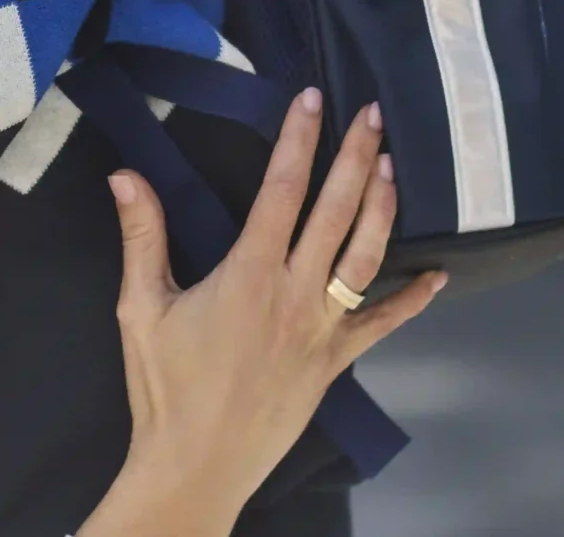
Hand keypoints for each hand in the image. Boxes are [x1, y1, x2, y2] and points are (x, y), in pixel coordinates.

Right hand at [84, 91, 444, 536]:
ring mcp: (322, 330)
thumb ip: (142, 236)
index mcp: (249, 273)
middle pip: (336, 212)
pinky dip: (412, 300)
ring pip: (365, 258)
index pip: (281, 189)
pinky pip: (382, 325)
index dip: (299, 139)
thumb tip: (125, 175)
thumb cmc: (165, 388)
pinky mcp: (335, 362)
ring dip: (382, 209)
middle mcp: (295, 294)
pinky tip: (438, 276)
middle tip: (372, 114)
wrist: (195, 464)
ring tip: (393, 166)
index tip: (313, 99)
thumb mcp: (141, 308)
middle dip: (356, 157)